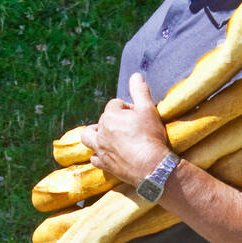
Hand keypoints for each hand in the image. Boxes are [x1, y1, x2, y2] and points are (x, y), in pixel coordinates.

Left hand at [78, 73, 170, 188]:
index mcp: (110, 116)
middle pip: (101, 120)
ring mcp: (101, 149)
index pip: (115, 105)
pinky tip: (107, 155)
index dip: (127, 108)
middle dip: (112, 120)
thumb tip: (135, 75)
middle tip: (128, 126)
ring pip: (88, 138)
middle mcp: (101, 132)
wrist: (152, 167)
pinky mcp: (105, 165)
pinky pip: (95, 158)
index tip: (138, 115)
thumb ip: (140, 91)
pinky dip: (99, 155)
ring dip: (94, 135)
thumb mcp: (148, 110)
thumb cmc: (151, 137)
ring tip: (105, 136)